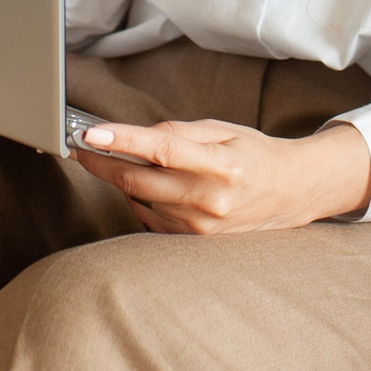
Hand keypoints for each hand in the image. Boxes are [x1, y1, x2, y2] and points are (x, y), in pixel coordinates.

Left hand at [71, 119, 370, 233]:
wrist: (290, 193)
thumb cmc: (254, 154)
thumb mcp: (223, 130)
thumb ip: (180, 132)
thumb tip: (137, 136)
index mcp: (222, 164)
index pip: (162, 150)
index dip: (122, 141)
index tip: (90, 134)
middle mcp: (212, 199)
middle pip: (140, 180)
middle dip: (102, 162)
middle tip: (81, 147)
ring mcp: (203, 226)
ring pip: (141, 200)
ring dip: (121, 180)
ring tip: (116, 160)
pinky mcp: (196, 241)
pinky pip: (151, 219)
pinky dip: (140, 199)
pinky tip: (145, 185)